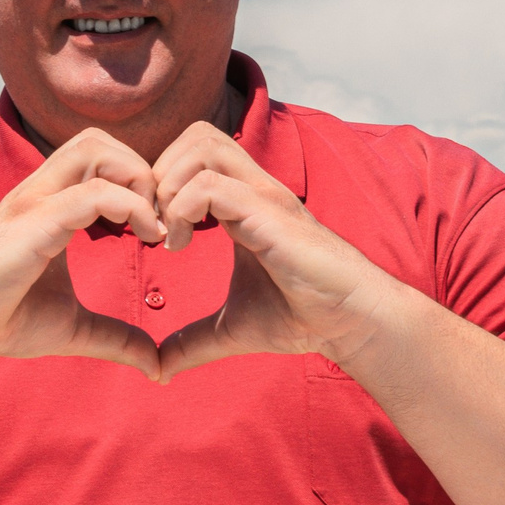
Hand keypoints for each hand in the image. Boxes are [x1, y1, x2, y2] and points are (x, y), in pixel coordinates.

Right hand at [0, 129, 170, 378]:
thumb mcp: (72, 328)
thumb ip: (117, 338)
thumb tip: (156, 366)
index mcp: (50, 207)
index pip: (101, 159)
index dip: (140, 183)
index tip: (162, 229)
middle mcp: (40, 193)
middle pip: (98, 140)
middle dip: (141, 168)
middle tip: (160, 219)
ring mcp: (33, 203)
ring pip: (94, 149)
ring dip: (137, 178)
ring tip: (152, 225)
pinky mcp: (31, 223)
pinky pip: (92, 193)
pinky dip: (131, 206)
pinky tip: (148, 237)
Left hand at [147, 123, 409, 381]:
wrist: (351, 323)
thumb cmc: (302, 317)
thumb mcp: (231, 329)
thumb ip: (192, 342)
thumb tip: (159, 370)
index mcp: (246, 203)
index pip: (195, 154)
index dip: (163, 184)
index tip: (152, 234)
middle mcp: (255, 189)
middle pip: (197, 134)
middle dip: (162, 173)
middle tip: (153, 224)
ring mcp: (264, 196)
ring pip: (202, 145)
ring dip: (169, 186)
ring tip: (166, 233)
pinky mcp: (269, 214)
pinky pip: (210, 186)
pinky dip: (181, 209)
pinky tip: (178, 247)